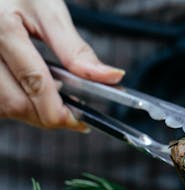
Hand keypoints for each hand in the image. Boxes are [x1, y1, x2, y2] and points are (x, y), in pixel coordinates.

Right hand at [0, 0, 123, 130]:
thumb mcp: (48, 10)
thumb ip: (76, 49)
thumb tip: (111, 77)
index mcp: (3, 27)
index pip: (35, 82)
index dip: (61, 110)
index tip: (81, 121)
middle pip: (16, 103)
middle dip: (48, 115)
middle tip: (72, 112)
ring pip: (4, 108)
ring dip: (31, 111)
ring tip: (50, 96)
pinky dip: (16, 103)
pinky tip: (29, 91)